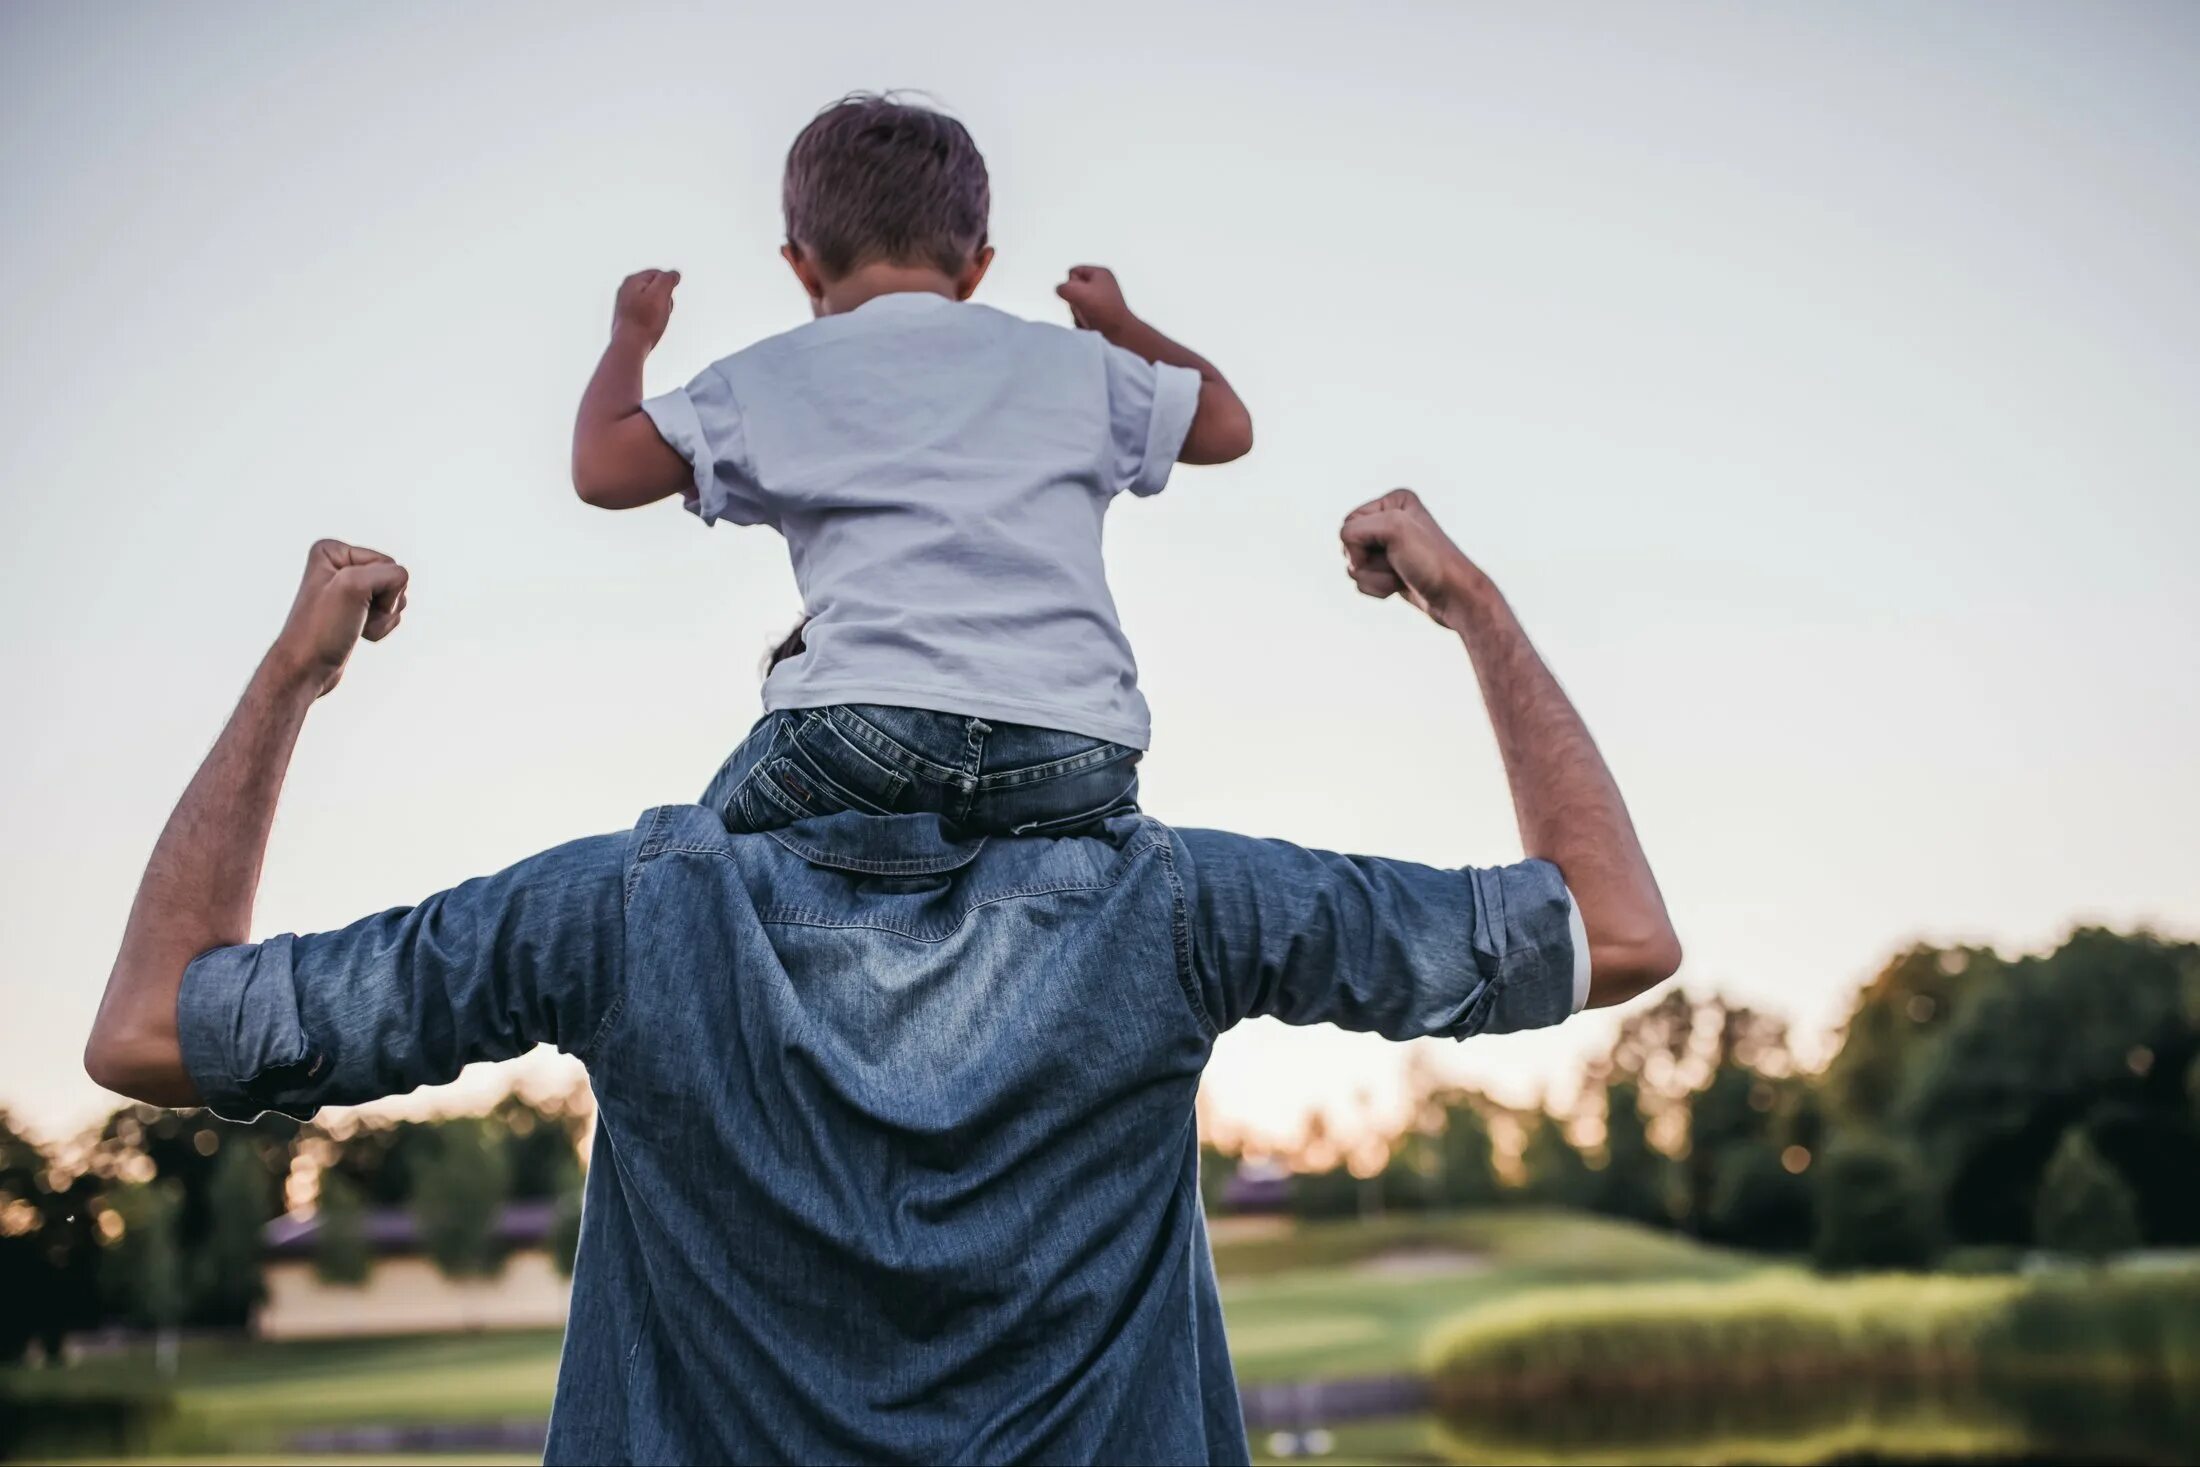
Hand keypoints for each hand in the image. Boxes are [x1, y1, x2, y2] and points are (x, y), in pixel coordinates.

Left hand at [270, 540, 408, 696]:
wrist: (307, 668)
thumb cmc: (322, 630)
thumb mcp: (353, 587)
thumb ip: (389, 574)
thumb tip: (402, 585)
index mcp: (331, 551)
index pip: (387, 562)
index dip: (380, 588)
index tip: (352, 604)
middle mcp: (339, 566)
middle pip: (393, 579)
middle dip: (384, 604)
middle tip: (356, 616)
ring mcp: (349, 589)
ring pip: (395, 597)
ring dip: (383, 618)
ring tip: (356, 626)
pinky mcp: (356, 609)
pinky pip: (389, 612)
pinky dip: (381, 627)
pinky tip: (359, 633)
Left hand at [613, 268, 680, 348]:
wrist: (630, 346)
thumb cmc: (644, 322)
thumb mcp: (661, 294)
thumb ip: (668, 278)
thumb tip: (674, 274)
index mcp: (632, 279)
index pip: (659, 274)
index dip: (669, 287)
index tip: (666, 300)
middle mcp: (625, 289)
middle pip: (655, 288)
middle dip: (664, 299)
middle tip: (660, 311)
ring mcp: (624, 304)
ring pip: (651, 302)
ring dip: (658, 311)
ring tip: (655, 322)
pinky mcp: (626, 317)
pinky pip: (645, 314)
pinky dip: (650, 320)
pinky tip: (650, 328)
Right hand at [1057, 265, 1132, 335]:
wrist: (1120, 333)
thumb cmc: (1102, 310)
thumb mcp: (1077, 292)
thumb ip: (1063, 287)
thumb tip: (1061, 291)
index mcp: (1100, 273)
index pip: (1073, 272)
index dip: (1071, 284)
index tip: (1080, 294)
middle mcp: (1102, 285)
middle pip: (1074, 289)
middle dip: (1074, 301)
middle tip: (1084, 308)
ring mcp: (1102, 300)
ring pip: (1077, 304)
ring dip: (1078, 313)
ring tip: (1088, 318)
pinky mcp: (1102, 314)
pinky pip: (1083, 315)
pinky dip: (1084, 320)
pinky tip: (1091, 324)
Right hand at [1339, 490, 1488, 628]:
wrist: (1455, 598)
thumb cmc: (1431, 562)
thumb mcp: (1394, 529)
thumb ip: (1355, 530)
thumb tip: (1349, 558)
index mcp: (1395, 501)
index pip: (1349, 523)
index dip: (1360, 543)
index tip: (1391, 549)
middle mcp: (1392, 520)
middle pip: (1348, 546)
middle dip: (1367, 563)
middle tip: (1398, 563)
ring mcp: (1390, 547)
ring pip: (1353, 566)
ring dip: (1373, 578)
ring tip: (1400, 576)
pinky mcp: (1389, 569)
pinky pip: (1362, 580)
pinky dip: (1376, 588)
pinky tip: (1399, 586)